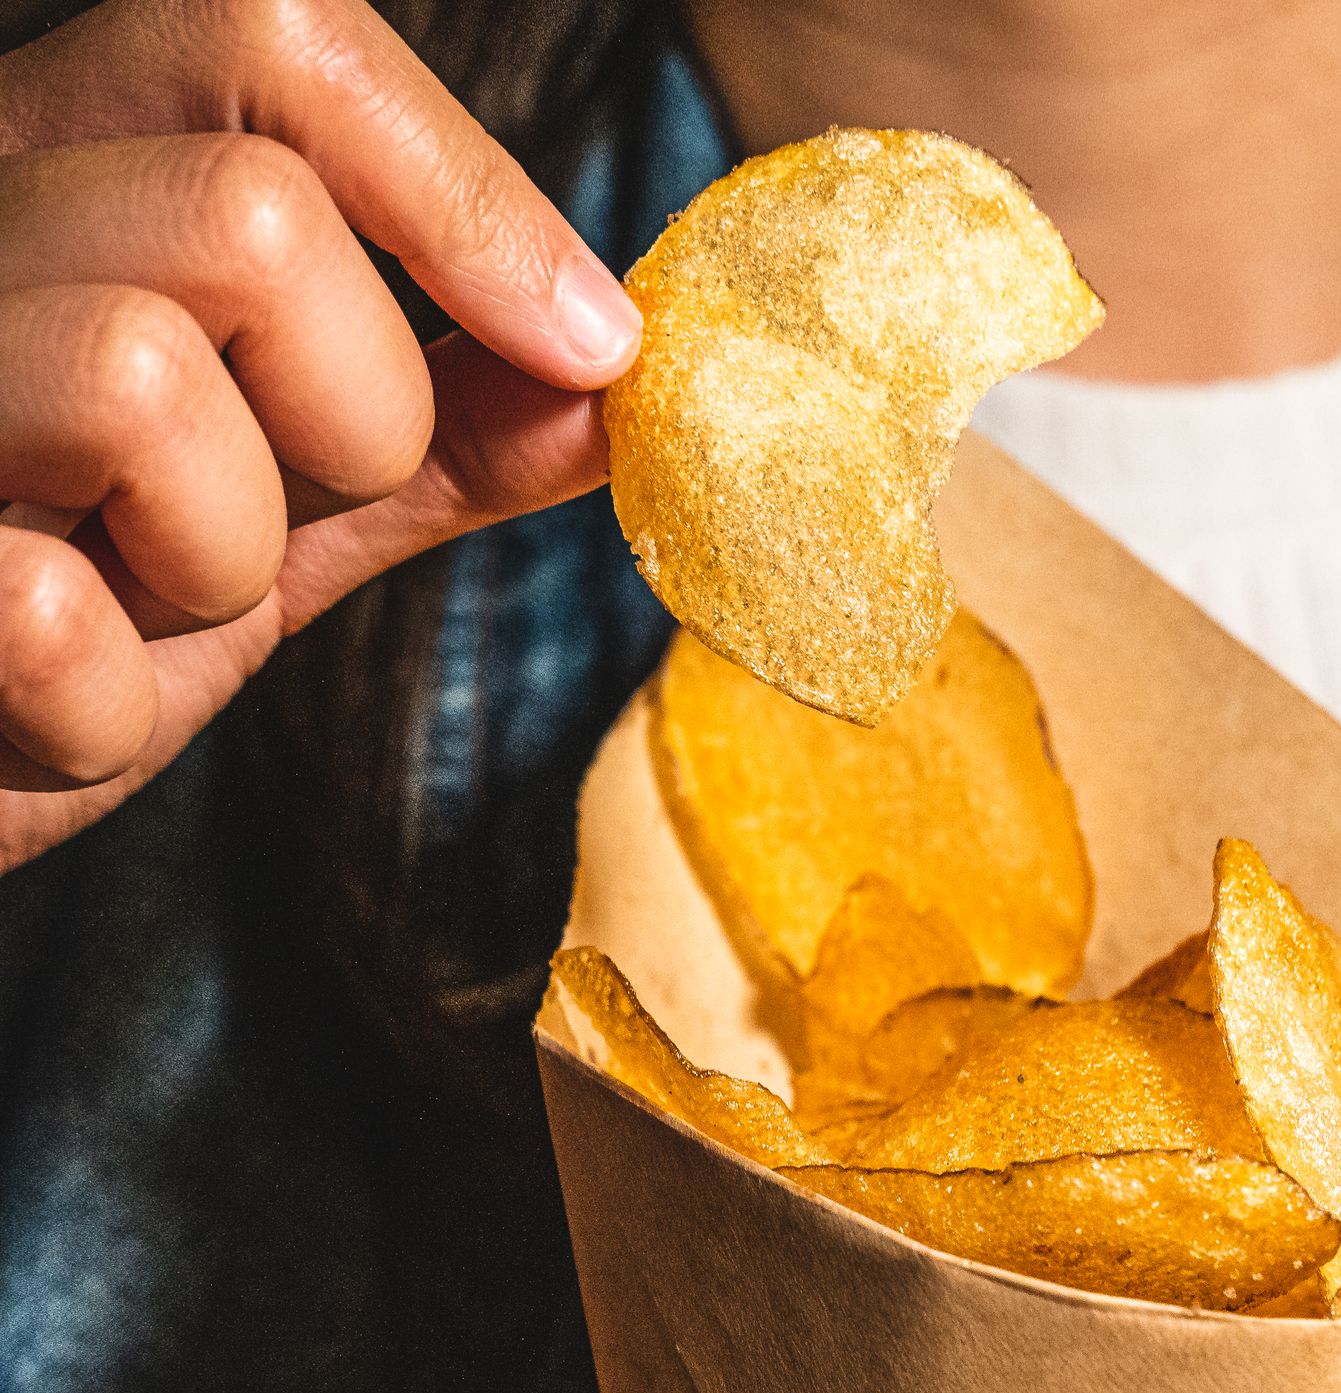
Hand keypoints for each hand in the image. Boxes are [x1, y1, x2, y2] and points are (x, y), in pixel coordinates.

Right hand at [0, 0, 644, 869]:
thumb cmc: (76, 624)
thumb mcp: (279, 503)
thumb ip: (438, 433)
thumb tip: (610, 373)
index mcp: (63, 170)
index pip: (267, 35)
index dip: (460, 187)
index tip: (587, 341)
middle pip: (253, 214)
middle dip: (351, 421)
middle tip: (269, 520)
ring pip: (138, 375)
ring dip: (216, 562)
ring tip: (137, 605)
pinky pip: (43, 612)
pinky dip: (99, 704)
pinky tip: (52, 704)